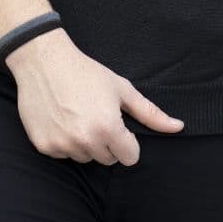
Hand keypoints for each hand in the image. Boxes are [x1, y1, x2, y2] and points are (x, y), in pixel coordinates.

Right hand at [6, 29, 184, 165]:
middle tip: (97, 115)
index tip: (120, 126)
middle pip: (108, 160)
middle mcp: (85, 140)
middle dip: (107, 142)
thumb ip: (150, 113)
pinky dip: (65, 141)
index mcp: (108, 127)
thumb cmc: (86, 73)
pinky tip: (62, 118)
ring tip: (78, 115)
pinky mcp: (45, 147)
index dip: (128, 142)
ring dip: (86, 143)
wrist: (44, 62)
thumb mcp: (122, 89)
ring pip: (86, 158)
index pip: (130, 157)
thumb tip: (178, 127)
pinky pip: (64, 154)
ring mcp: (63, 145)